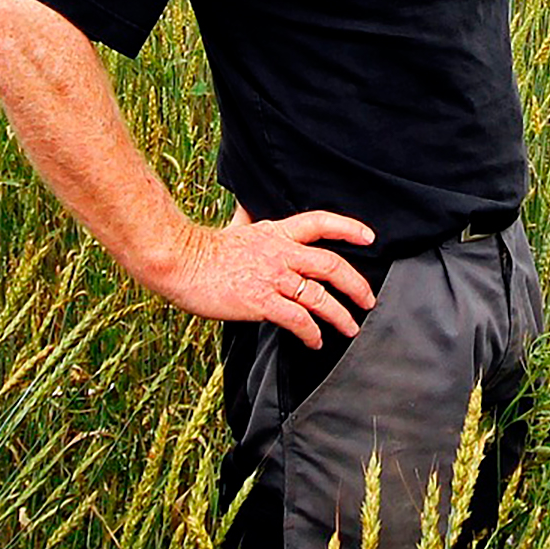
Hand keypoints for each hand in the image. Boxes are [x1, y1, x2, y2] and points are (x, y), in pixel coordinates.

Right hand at [160, 208, 376, 347]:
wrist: (180, 261)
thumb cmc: (204, 249)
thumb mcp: (235, 228)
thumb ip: (248, 221)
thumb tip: (245, 207)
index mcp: (277, 233)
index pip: (321, 222)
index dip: (348, 228)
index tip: (369, 236)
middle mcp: (281, 253)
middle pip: (331, 265)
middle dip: (356, 285)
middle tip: (368, 300)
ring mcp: (273, 278)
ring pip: (320, 297)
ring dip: (340, 316)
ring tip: (350, 328)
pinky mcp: (261, 301)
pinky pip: (297, 320)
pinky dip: (312, 333)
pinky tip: (315, 341)